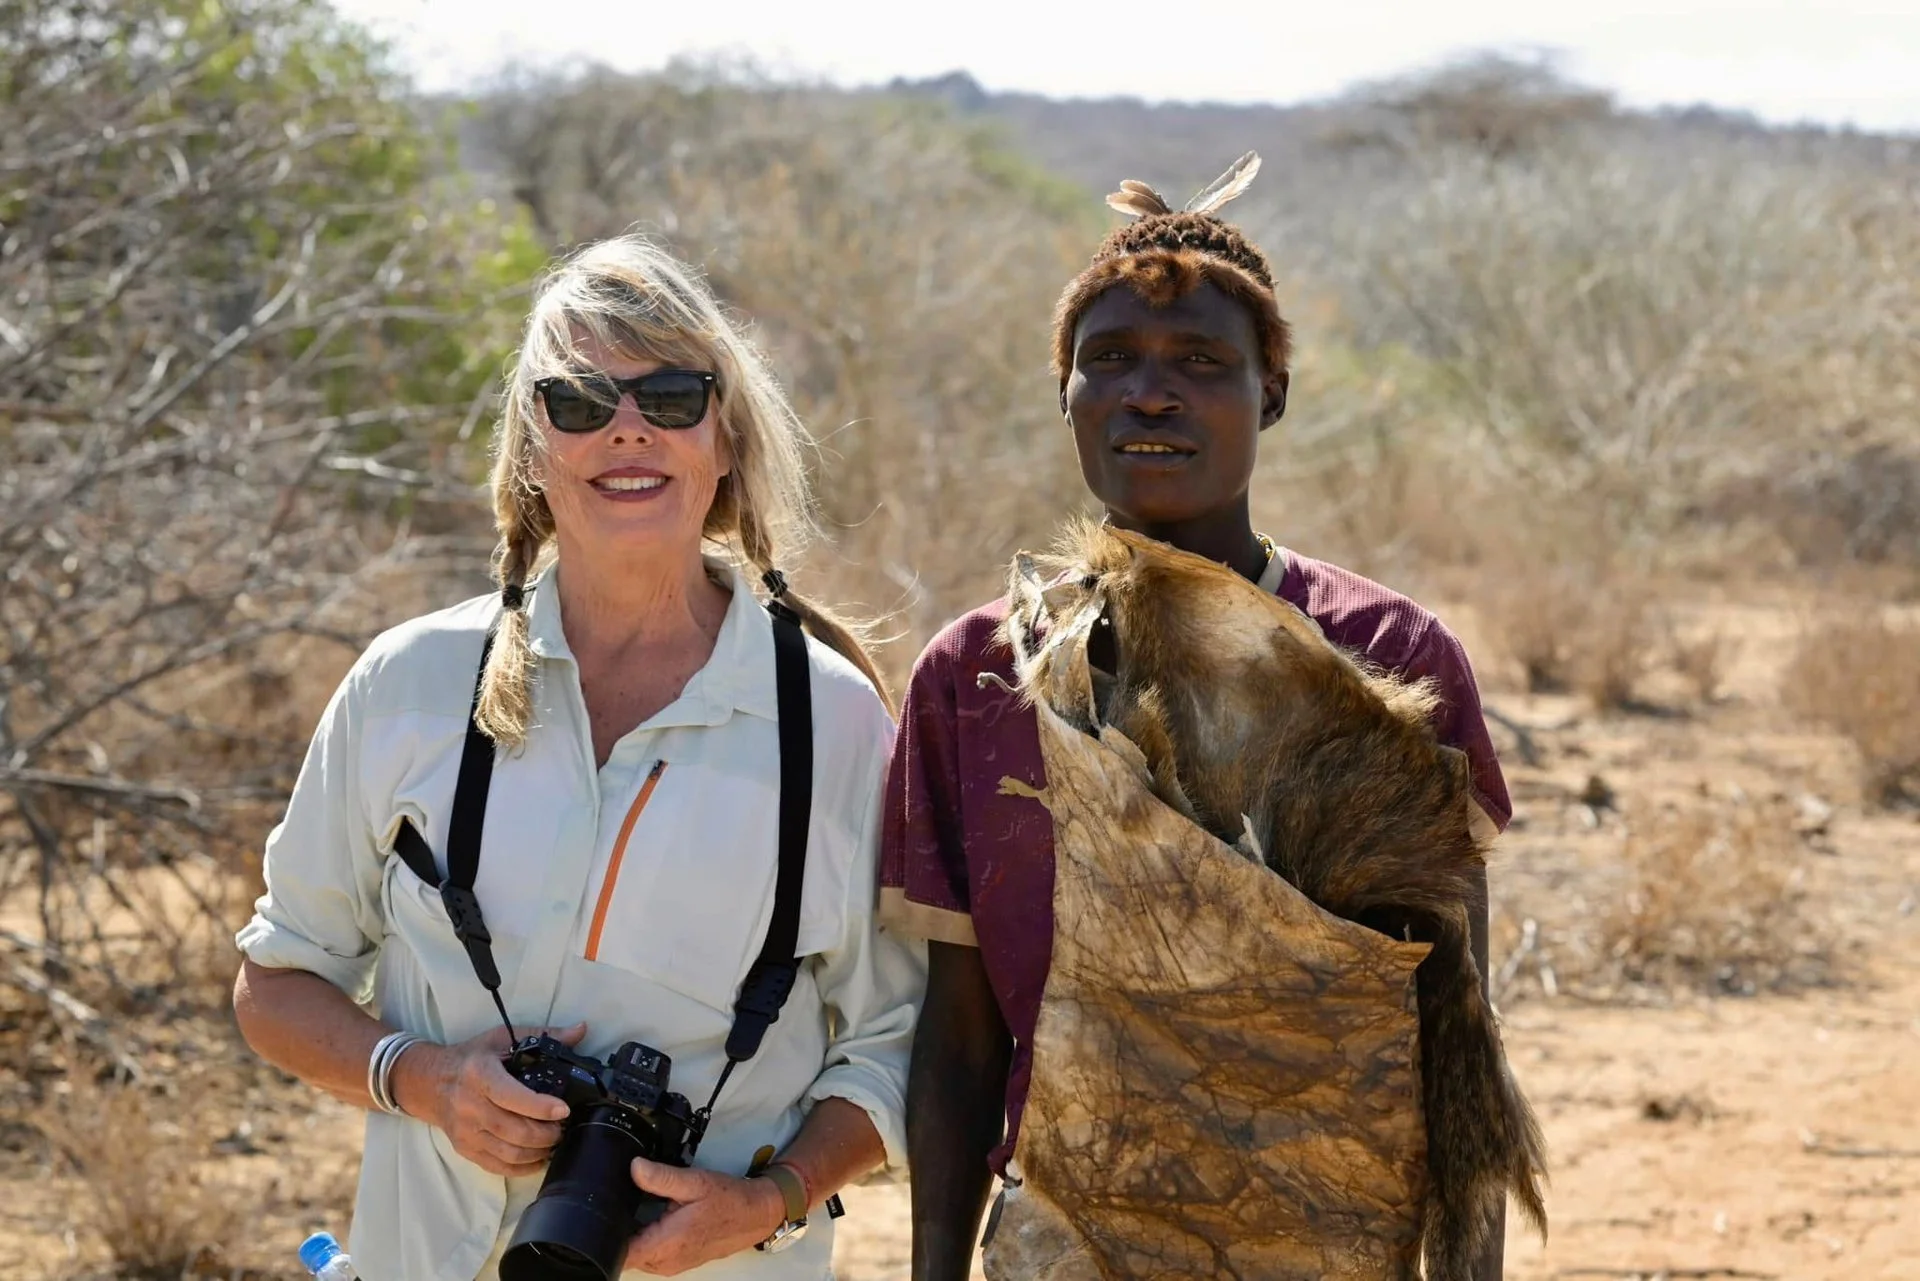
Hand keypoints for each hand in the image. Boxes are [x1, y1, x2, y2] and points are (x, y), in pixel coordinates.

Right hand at [389, 1022, 585, 1176]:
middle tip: (563, 1128)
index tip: (564, 1110)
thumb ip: (543, 1035)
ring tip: (554, 1141)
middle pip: (515, 1131)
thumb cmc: (471, 1059)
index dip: (541, 1107)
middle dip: (547, 1134)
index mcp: (479, 1074)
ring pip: (509, 1153)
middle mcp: (469, 1106)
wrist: (430, 1082)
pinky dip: (523, 1167)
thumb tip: (580, 1030)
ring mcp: (465, 1131)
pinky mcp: (464, 1149)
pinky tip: (539, 1158)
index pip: (513, 1097)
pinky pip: (497, 1166)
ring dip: (538, 1152)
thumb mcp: (502, 1039)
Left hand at [621, 1157, 788, 1275]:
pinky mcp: (676, 1262)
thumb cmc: (728, 1200)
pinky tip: (655, 1218)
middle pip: (625, 1254)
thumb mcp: (695, 1182)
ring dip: (634, 1236)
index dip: (607, 1236)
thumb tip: (634, 1167)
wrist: (755, 1215)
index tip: (605, 1213)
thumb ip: (661, 1177)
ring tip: (641, 1209)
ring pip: (637, 1256)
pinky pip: (650, 1255)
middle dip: (619, 1232)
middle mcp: (665, 1261)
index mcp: (666, 1243)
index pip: (621, 1254)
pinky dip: (647, 1240)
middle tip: (626, 1203)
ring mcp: (671, 1265)